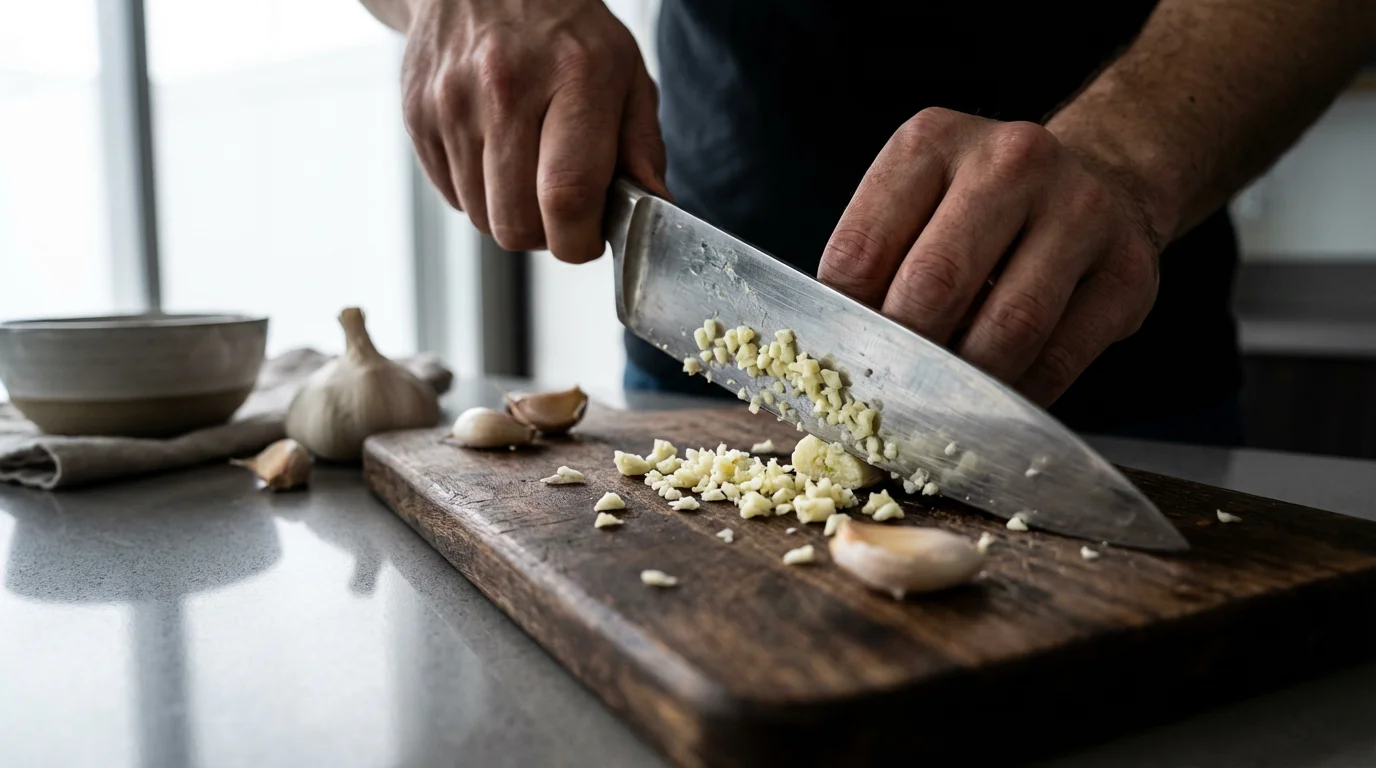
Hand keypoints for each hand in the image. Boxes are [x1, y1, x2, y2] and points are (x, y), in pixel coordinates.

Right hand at [399, 0, 667, 261]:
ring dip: (511, 213)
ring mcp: (452, 102)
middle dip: (546, 235)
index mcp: (573, 75)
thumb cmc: (563, 32)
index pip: (567, 194)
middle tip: (561, 205)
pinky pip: (452, 198)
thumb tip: (652, 211)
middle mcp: (505, 87)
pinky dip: (479, 193)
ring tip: (528, 169)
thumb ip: (642, 146)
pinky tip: (495, 153)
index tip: (589, 236)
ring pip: (483, 219)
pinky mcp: (417, 117)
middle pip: (517, 223)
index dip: (580, 239)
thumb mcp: (624, 72)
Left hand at [818, 108, 1169, 405]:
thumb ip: (875, 266)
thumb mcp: (916, 203)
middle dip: (904, 356)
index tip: (840, 365)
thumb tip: (836, 361)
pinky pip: (1061, 357)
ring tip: (940, 408)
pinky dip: (1018, 395)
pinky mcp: (1126, 271)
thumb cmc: (980, 210)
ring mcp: (1079, 210)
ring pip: (1007, 327)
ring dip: (964, 385)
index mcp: (932, 143)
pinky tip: (995, 403)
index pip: (862, 251)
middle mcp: (1010, 162)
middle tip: (888, 396)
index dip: (844, 324)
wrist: (1100, 178)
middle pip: (935, 285)